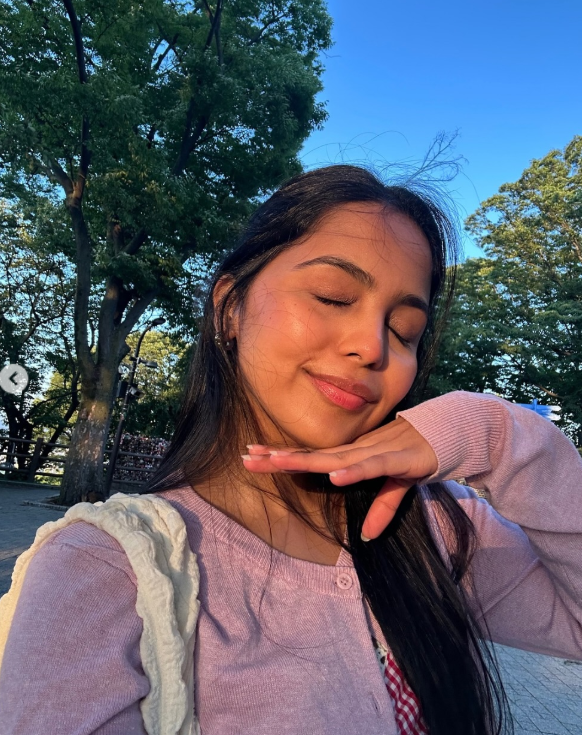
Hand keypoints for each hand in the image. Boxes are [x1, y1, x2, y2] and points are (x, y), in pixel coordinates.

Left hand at [241, 417, 437, 540]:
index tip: (253, 456)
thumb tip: (368, 537)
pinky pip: (373, 467)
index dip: (283, 457)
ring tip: (275, 462)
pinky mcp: (398, 459)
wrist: (451, 433)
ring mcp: (375, 453)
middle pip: (312, 457)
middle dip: (279, 457)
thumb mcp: (397, 486)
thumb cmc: (419, 454)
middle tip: (247, 457)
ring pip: (334, 458)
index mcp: (352, 456)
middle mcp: (357, 452)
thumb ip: (383, 509)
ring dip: (305, 461)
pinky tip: (334, 476)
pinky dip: (354, 471)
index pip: (312, 458)